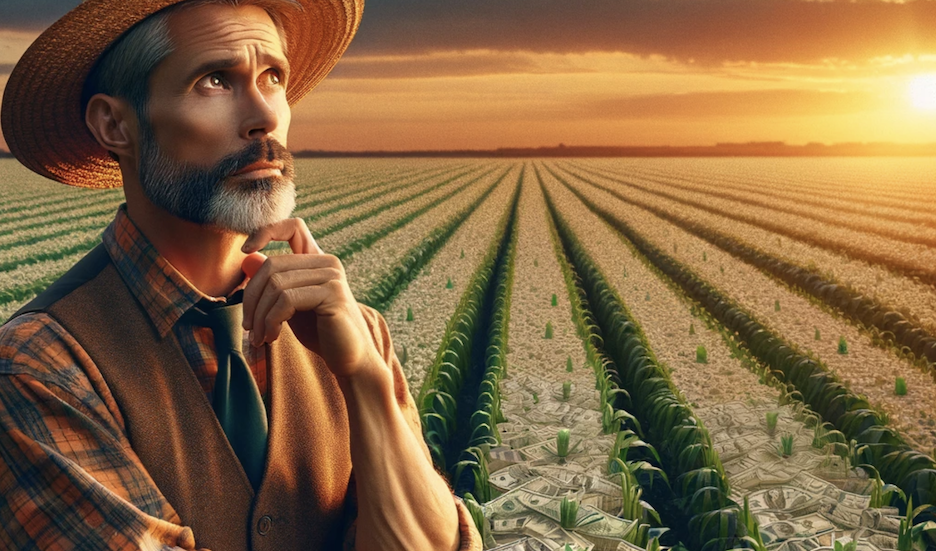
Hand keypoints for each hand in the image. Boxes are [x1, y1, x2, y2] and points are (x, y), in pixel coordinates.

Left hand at [240, 218, 382, 378]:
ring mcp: (332, 276)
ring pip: (276, 284)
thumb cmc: (321, 332)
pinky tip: (272, 337)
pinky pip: (286, 300)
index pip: (293, 227)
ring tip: (259, 337)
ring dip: (260, 315)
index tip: (244, 251)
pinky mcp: (332, 294)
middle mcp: (327, 262)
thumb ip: (274, 282)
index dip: (266, 231)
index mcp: (318, 260)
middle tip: (248, 326)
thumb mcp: (290, 304)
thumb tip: (248, 260)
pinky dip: (271, 321)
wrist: (350, 359)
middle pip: (272, 264)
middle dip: (251, 297)